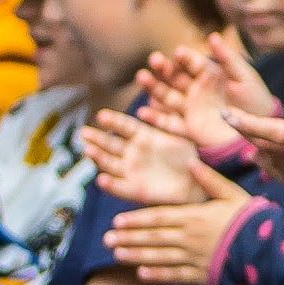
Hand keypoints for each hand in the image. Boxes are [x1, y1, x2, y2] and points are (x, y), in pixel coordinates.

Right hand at [84, 108, 205, 207]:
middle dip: (97, 138)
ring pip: (109, 163)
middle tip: (83, 132)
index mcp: (144, 136)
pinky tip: (101, 180)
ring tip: (88, 151)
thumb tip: (164, 94)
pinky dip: (110, 185)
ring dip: (98, 157)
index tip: (102, 115)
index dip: (113, 121)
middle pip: (110, 144)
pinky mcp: (136, 191)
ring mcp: (132, 171)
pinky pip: (120, 188)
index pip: (124, 126)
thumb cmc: (192, 156)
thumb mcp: (182, 134)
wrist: (200, 183)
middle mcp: (134, 153)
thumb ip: (172, 116)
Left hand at [105, 168, 249, 284]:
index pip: (158, 217)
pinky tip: (142, 275)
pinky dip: (158, 275)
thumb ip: (209, 179)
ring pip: (159, 256)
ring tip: (117, 255)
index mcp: (194, 216)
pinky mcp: (203, 275)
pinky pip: (176, 275)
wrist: (268, 249)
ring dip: (136, 256)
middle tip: (106, 240)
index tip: (117, 221)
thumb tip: (190, 161)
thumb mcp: (232, 193)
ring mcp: (194, 258)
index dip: (136, 219)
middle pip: (153, 237)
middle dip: (129, 238)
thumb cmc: (251, 218)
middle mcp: (189, 238)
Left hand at [231, 49, 283, 207]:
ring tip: (253, 139)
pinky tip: (275, 162)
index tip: (228, 114)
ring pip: (282, 168)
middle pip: (272, 150)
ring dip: (264, 153)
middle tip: (237, 121)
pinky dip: (281, 172)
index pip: (273, 132)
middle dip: (251, 135)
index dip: (246, 124)